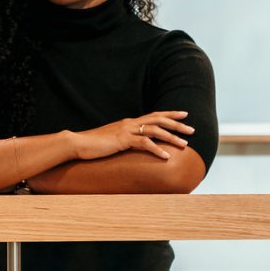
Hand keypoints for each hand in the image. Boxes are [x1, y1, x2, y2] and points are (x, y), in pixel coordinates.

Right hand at [73, 111, 194, 159]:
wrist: (78, 143)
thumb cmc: (94, 144)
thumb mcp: (114, 140)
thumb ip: (125, 140)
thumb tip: (135, 144)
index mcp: (130, 122)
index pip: (154, 115)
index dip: (170, 114)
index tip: (184, 114)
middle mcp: (131, 123)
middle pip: (159, 120)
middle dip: (177, 124)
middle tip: (192, 130)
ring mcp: (127, 130)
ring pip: (155, 130)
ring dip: (171, 137)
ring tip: (184, 144)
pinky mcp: (123, 140)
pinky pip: (144, 144)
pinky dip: (157, 149)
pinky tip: (166, 156)